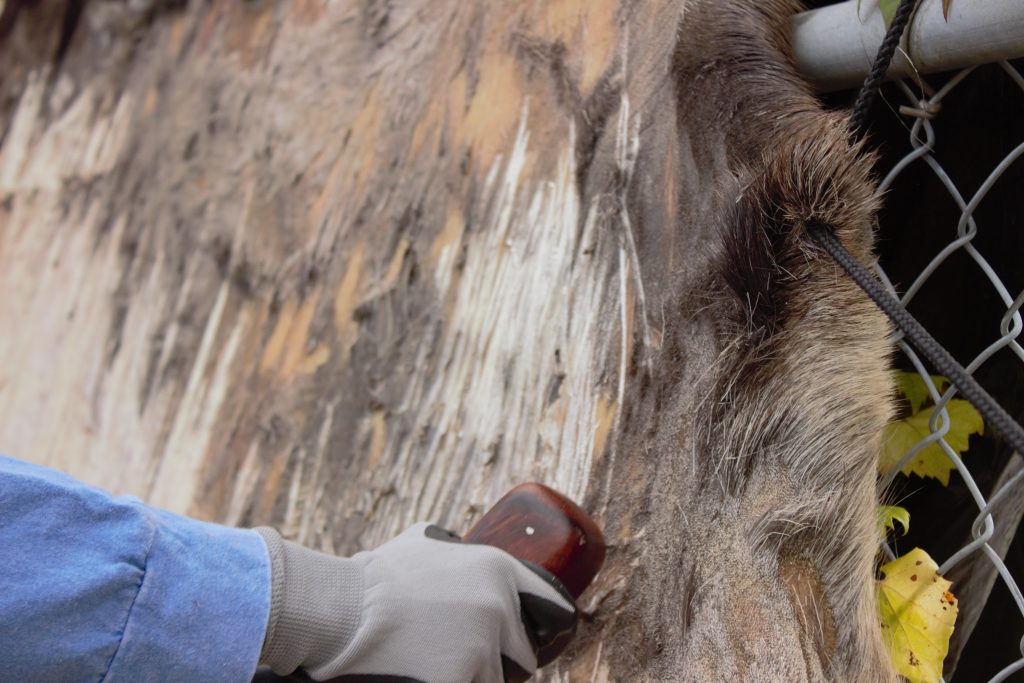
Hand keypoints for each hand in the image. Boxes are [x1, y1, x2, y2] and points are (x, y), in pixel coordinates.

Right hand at [256, 523, 577, 682]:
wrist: (341, 609)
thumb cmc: (377, 577)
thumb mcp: (422, 541)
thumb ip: (454, 547)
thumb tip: (458, 544)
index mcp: (498, 570)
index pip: (549, 607)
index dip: (533, 626)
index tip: (523, 640)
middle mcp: (500, 607)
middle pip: (522, 654)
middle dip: (498, 658)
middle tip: (463, 656)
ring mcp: (482, 646)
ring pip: (494, 678)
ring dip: (472, 676)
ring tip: (437, 663)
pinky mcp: (461, 678)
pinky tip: (427, 674)